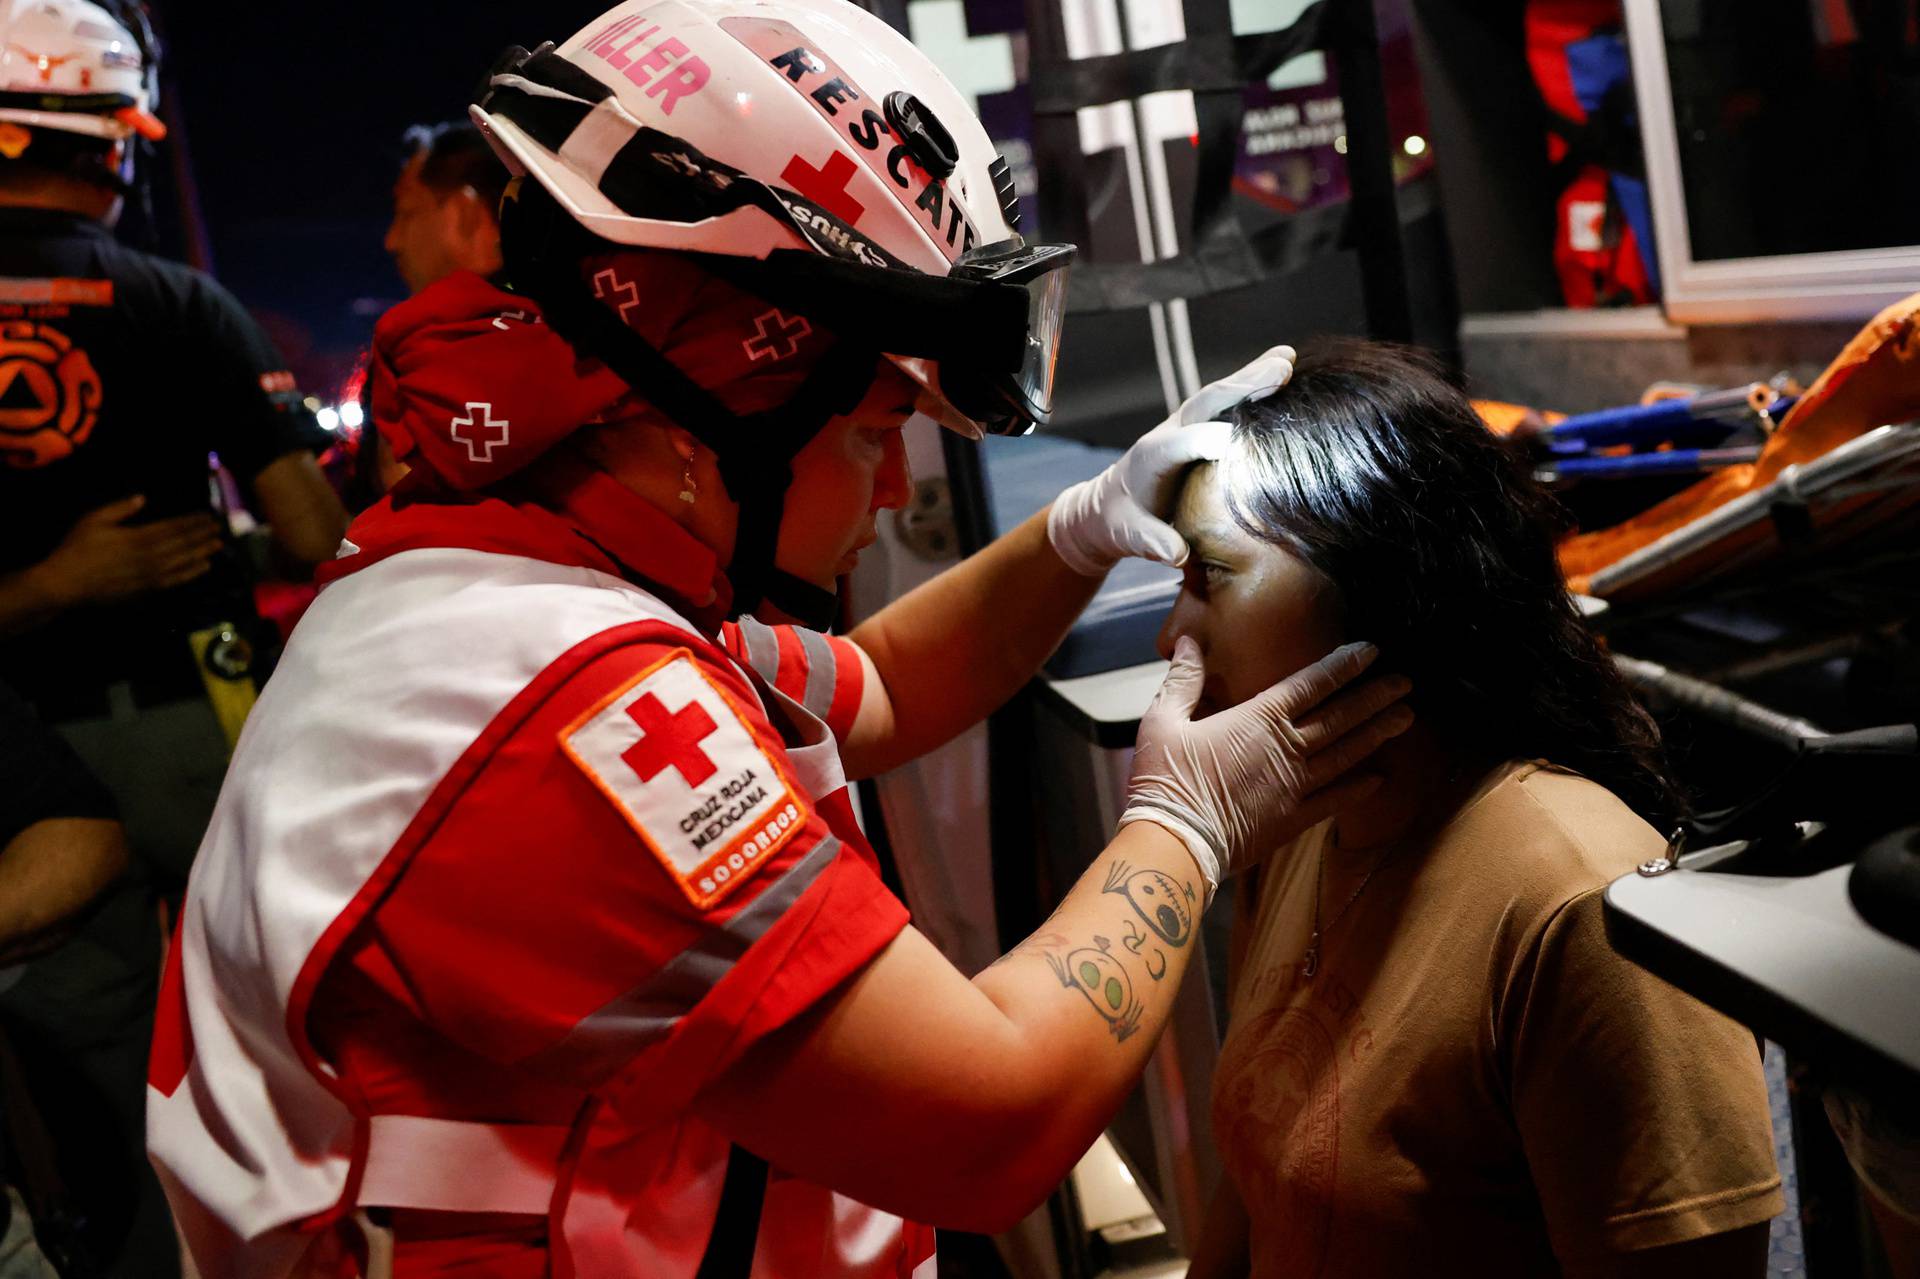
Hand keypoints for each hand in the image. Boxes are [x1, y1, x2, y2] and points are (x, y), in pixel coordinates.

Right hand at [32, 496, 223, 606]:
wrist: (66, 584)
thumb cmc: (77, 549)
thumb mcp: (94, 520)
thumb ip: (121, 508)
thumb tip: (143, 497)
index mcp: (139, 537)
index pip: (174, 527)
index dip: (193, 521)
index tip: (208, 515)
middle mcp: (151, 556)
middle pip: (184, 544)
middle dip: (203, 535)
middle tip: (220, 528)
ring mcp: (151, 575)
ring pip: (185, 562)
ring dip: (203, 552)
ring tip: (218, 545)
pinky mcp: (148, 590)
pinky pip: (177, 580)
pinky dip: (193, 573)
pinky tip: (203, 567)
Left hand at [1046, 345, 1296, 575]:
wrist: (1104, 507)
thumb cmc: (1120, 524)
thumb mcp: (1129, 537)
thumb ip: (1152, 542)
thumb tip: (1177, 554)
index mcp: (1151, 457)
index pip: (1185, 443)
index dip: (1212, 439)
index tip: (1246, 439)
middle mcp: (1168, 432)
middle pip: (1206, 404)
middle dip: (1241, 387)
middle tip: (1280, 372)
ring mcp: (1181, 425)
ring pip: (1218, 395)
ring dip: (1251, 376)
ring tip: (1287, 358)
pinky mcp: (1194, 426)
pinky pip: (1224, 401)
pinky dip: (1250, 384)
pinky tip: (1279, 368)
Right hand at [1119, 637, 1412, 897]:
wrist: (1175, 841)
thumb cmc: (1164, 779)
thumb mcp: (1163, 720)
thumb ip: (1183, 680)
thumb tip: (1186, 643)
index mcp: (1257, 719)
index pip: (1311, 684)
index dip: (1343, 665)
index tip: (1372, 650)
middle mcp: (1285, 748)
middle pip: (1340, 717)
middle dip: (1375, 696)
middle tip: (1406, 682)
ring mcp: (1293, 785)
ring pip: (1345, 753)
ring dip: (1376, 734)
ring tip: (1405, 718)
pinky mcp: (1291, 818)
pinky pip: (1334, 800)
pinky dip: (1358, 788)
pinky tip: (1380, 778)